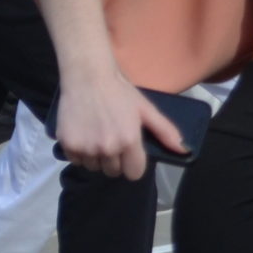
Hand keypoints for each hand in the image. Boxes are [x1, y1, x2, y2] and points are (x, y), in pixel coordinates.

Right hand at [52, 71, 187, 181]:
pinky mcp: (68, 144)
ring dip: (96, 158)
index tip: (130, 155)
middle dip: (115, 161)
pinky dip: (79, 153)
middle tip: (112, 140)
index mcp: (129, 141)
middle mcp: (107, 148)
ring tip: (97, 137)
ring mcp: (86, 147)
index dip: (133, 165)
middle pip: (113, 172)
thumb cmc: (120, 93)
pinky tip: (84, 136)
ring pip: (94, 167)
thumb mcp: (147, 110)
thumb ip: (165, 132)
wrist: (88, 78)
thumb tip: (184, 150)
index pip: (133, 174)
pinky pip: (76, 161)